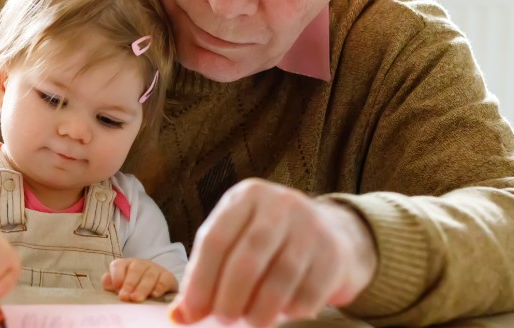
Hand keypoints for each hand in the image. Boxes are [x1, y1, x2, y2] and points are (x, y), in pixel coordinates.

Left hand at [102, 258, 177, 302]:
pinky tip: (154, 295)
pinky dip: (159, 287)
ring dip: (142, 288)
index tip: (116, 288)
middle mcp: (141, 264)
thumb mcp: (121, 286)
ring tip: (136, 299)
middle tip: (125, 297)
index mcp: (126, 265)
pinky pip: (164, 280)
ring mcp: (156, 269)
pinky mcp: (168, 277)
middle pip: (135, 270)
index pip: (118, 265)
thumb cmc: (135, 289)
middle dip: (129, 284)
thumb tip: (106, 280)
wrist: (159, 290)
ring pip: (149, 275)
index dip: (116, 276)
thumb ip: (111, 283)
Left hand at [169, 178, 376, 326]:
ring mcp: (311, 225)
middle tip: (223, 320)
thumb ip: (204, 274)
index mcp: (246, 196)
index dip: (201, 279)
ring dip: (261, 308)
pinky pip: (309, 289)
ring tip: (251, 322)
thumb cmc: (268, 241)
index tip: (193, 310)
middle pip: (248, 257)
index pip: (215, 239)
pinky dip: (291, 309)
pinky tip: (282, 314)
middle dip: (230, 296)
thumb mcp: (234, 242)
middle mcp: (280, 203)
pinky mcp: (334, 252)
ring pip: (280, 276)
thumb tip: (178, 315)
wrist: (333, 232)